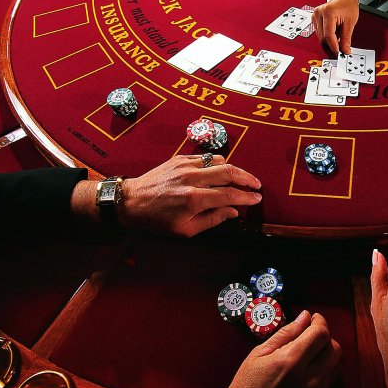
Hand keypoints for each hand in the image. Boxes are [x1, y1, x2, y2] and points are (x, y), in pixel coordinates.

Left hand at [119, 154, 261, 236]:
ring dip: (233, 169)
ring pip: (219, 160)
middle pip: (229, 171)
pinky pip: (205, 158)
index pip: (229, 194)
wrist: (131, 201)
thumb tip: (234, 211)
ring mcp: (185, 166)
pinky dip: (216, 164)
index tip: (256, 198)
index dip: (246, 196)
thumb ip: (213, 219)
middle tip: (256, 184)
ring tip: (240, 179)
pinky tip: (220, 172)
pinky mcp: (179, 159)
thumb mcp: (185, 230)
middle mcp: (191, 179)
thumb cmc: (157, 220)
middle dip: (247, 178)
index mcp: (193, 199)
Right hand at [212, 311, 341, 387]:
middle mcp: (308, 380)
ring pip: (335, 366)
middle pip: (334, 349)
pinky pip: (328, 384)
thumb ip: (285, 334)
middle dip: (324, 337)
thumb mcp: (258, 355)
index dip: (320, 321)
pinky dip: (321, 375)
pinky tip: (304, 376)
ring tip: (306, 357)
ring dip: (325, 356)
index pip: (321, 334)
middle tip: (310, 336)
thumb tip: (304, 317)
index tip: (314, 318)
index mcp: (290, 361)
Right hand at [313, 0, 358, 54]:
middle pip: (323, 37)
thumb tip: (345, 50)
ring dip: (329, 38)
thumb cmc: (348, 5)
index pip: (328, 35)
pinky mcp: (314, 18)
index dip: (334, 45)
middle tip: (342, 43)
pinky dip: (326, 34)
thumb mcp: (350, 22)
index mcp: (328, 12)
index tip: (338, 52)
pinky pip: (319, 32)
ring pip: (320, 36)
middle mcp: (319, 13)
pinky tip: (333, 29)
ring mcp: (315, 15)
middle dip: (332, 42)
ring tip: (338, 31)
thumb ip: (346, 38)